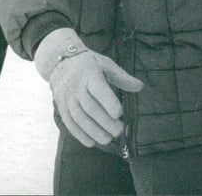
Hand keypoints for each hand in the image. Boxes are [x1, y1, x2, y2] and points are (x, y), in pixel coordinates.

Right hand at [35, 28, 143, 146]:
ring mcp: (67, 97)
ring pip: (79, 117)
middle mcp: (76, 85)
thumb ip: (122, 78)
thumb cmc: (89, 63)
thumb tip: (141, 87)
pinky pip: (69, 122)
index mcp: (90, 73)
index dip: (108, 101)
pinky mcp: (61, 105)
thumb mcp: (106, 64)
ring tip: (107, 140)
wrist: (60, 60)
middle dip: (104, 121)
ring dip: (93, 131)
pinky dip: (80, 134)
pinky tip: (91, 142)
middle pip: (90, 107)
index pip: (98, 88)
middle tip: (119, 131)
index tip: (120, 113)